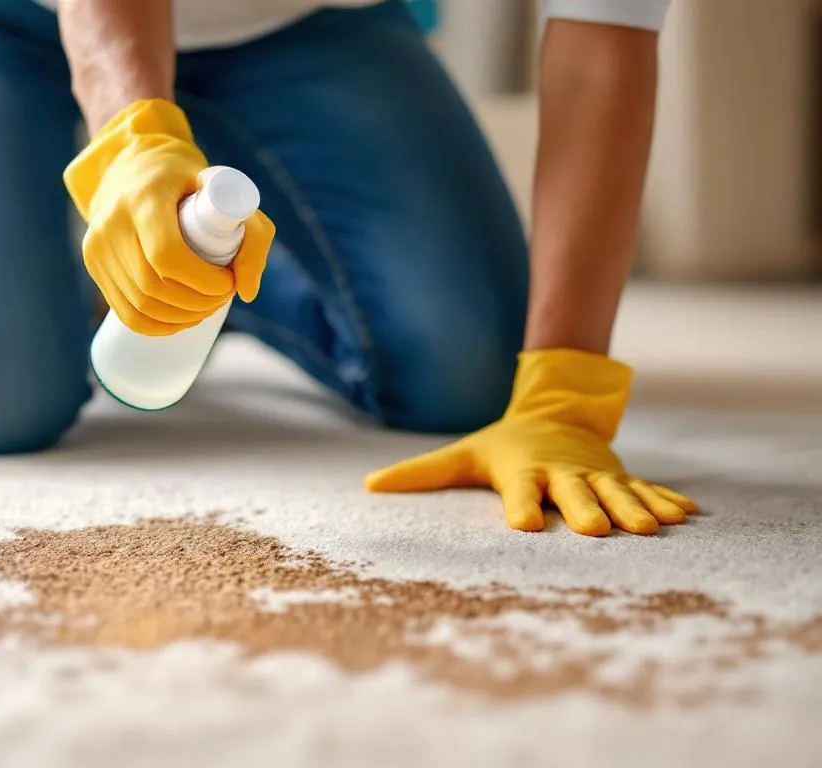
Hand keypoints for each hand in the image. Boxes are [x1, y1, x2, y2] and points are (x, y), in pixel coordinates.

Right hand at [64, 98, 273, 335]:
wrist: (133, 166)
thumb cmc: (185, 179)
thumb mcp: (225, 191)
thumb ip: (253, 232)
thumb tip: (247, 290)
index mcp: (142, 198)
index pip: (166, 255)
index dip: (202, 280)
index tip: (227, 281)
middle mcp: (112, 223)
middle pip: (154, 287)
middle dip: (197, 303)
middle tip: (222, 296)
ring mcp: (97, 246)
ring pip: (141, 306)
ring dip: (181, 318)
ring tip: (206, 307)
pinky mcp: (93, 264)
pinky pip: (126, 312)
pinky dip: (157, 326)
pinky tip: (181, 320)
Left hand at [364, 349, 696, 535]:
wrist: (552, 414)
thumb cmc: (501, 446)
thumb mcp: (462, 457)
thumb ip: (420, 473)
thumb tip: (367, 485)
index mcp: (524, 472)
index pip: (520, 490)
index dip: (521, 506)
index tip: (524, 526)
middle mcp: (563, 474)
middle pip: (574, 493)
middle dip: (586, 510)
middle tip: (595, 531)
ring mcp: (596, 475)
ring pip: (617, 493)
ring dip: (633, 510)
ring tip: (651, 530)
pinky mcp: (620, 477)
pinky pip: (647, 489)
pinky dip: (666, 501)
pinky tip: (687, 516)